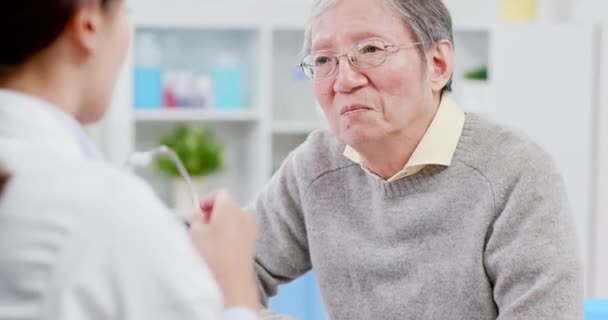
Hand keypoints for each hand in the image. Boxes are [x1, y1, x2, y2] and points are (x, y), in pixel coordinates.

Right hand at [190, 189, 258, 308]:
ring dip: (222, 225)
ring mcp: (251, 228)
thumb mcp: (195, 232)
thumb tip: (198, 212)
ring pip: (234, 219)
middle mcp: (244, 213)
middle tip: (200, 227)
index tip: (198, 211)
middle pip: (228, 206)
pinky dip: (230, 236)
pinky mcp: (253, 242)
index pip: (220, 193)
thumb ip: (196, 216)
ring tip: (209, 241)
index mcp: (230, 206)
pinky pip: (240, 232)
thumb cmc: (213, 255)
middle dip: (214, 213)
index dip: (207, 200)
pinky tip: (220, 250)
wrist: (232, 281)